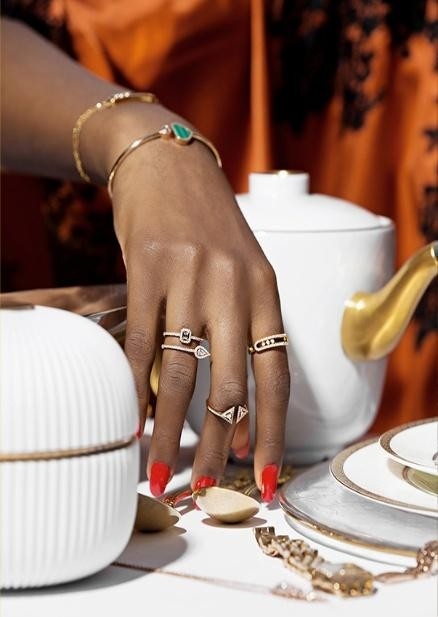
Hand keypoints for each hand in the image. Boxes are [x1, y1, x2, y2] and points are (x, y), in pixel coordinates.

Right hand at [108, 115, 289, 501]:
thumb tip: (235, 405)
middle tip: (209, 487)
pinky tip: (132, 418)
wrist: (170, 166)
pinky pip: (139, 343)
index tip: (267, 477)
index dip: (274, 433)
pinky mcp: (147, 270)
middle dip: (220, 444)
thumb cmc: (210, 227)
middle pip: (230, 384)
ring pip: (180, 372)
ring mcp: (189, 279)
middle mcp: (233, 288)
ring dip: (168, 429)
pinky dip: (135, 388)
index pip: (277, 376)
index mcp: (265, 292)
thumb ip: (246, 329)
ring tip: (158, 469)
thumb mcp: (245, 271)